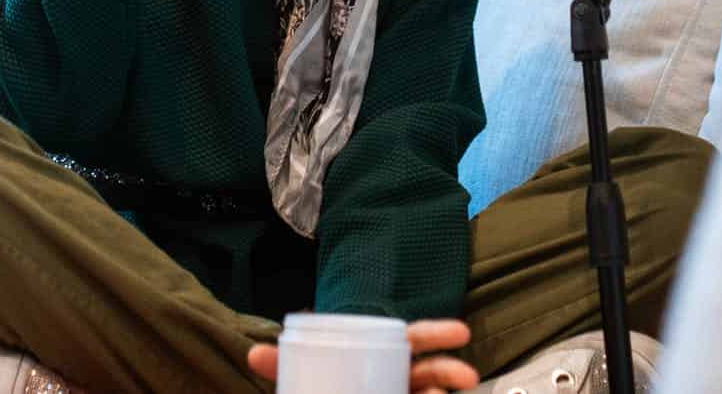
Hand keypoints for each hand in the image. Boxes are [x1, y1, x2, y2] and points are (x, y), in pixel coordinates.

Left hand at [246, 318, 479, 392]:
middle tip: (468, 374)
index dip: (434, 335)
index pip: (411, 341)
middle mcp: (397, 383)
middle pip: (430, 371)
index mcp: (378, 362)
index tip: (459, 333)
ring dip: (442, 390)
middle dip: (450, 368)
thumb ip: (283, 370)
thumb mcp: (302, 381)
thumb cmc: (320, 388)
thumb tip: (253, 354)